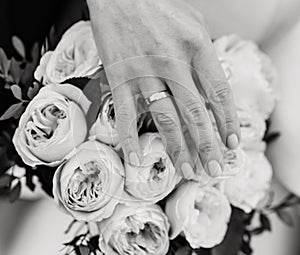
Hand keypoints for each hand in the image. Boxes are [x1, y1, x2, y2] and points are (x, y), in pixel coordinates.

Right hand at [87, 0, 239, 178]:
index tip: (231, 143)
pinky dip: (130, 138)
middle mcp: (173, 62)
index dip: (227, 122)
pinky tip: (136, 157)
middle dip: (207, 146)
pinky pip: (125, 113)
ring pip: (165, 118)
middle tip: (213, 169)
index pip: (219, 94)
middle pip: (195, 114)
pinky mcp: (119, 77)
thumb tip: (212, 88)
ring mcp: (144, 72)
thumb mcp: (194, 24)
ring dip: (177, 148)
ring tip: (186, 170)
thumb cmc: (158, 6)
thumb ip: (205, 57)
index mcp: (197, 47)